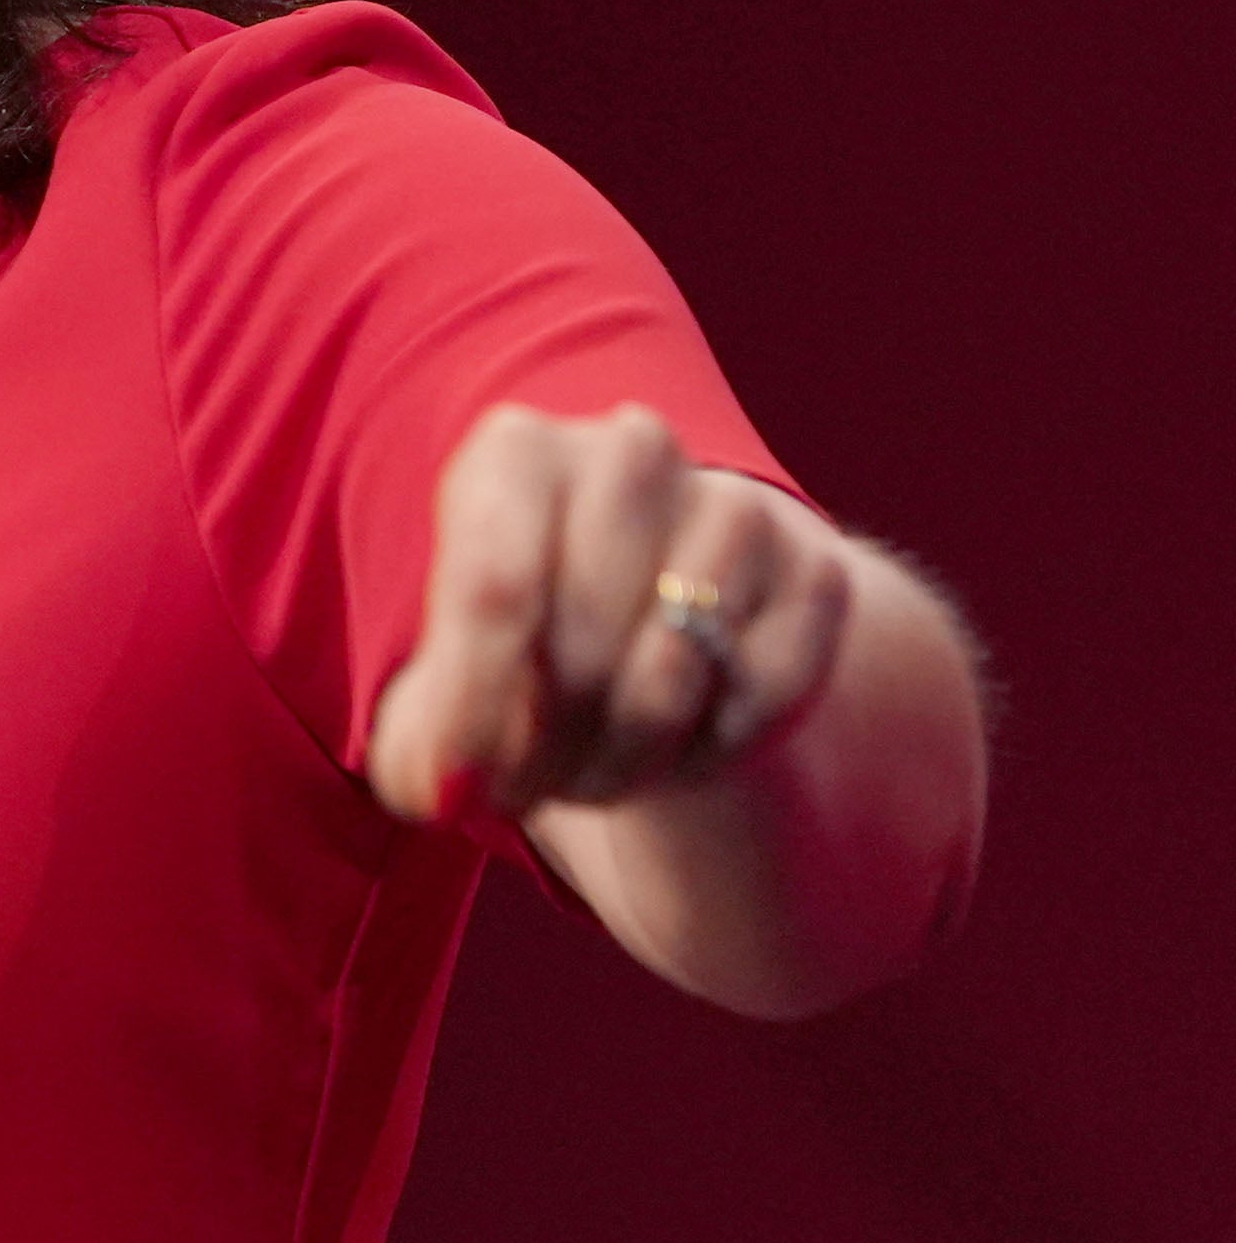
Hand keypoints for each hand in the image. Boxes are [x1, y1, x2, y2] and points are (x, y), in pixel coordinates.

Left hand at [365, 403, 852, 825]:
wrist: (652, 626)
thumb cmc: (519, 650)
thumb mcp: (445, 685)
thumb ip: (425, 740)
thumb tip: (445, 790)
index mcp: (515, 455)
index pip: (492, 590)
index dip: (475, 708)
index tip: (458, 787)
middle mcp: (629, 452)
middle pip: (582, 641)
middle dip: (548, 742)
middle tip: (525, 788)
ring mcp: (734, 507)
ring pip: (674, 674)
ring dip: (625, 757)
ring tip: (590, 772)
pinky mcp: (816, 572)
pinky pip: (762, 696)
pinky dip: (711, 752)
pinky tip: (676, 747)